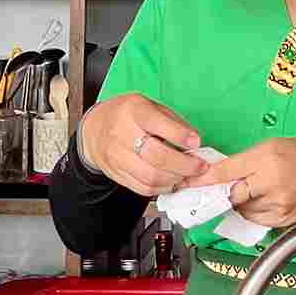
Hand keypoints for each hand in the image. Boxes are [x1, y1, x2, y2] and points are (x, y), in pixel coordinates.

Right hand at [79, 92, 208, 197]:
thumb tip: (195, 141)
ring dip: (175, 179)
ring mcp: (117, 156)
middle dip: (184, 165)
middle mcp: (122, 133)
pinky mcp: (116, 174)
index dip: (179, 135)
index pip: (157, 123)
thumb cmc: (128, 115)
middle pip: (156, 156)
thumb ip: (172, 121)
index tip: (197, 142)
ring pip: (150, 176)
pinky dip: (162, 188)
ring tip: (188, 176)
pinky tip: (172, 182)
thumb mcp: (150, 106)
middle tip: (200, 166)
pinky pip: (142, 188)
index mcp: (134, 110)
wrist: (95, 129)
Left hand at [208, 137, 295, 230]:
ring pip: (242, 209)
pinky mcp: (283, 222)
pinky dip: (254, 212)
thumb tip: (220, 173)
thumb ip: (248, 160)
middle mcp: (272, 184)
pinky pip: (257, 220)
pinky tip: (265, 200)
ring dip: (240, 202)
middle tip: (221, 187)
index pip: (226, 171)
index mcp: (269, 158)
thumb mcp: (276, 145)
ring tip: (256, 190)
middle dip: (224, 192)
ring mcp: (278, 207)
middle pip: (231, 194)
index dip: (204, 179)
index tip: (186, 182)